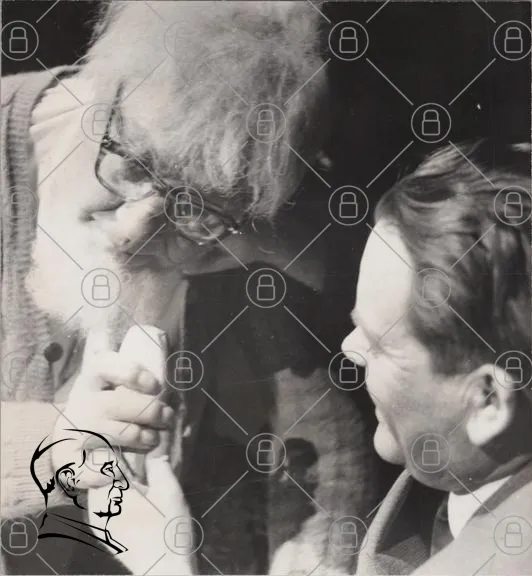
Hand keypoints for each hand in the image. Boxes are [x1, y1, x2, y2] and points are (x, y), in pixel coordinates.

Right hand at [52, 329, 173, 487]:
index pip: (104, 364)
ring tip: (154, 438)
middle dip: (151, 411)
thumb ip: (129, 367)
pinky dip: (105, 472)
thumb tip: (156, 335)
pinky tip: (119, 472)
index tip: (155, 384)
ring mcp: (72, 431)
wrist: (66, 437)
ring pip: (115, 434)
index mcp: (91, 379)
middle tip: (168, 416)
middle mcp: (80, 402)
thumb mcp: (110, 381)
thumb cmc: (102, 404)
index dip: (131, 372)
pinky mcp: (67, 460)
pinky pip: (87, 469)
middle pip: (118, 404)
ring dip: (142, 437)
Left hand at [90, 455, 195, 574]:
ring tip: (131, 472)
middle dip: (110, 461)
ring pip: (97, 489)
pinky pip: (101, 504)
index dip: (114, 444)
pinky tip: (130, 494)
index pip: (101, 458)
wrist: (163, 569)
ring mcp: (98, 521)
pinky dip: (111, 494)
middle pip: (95, 473)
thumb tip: (154, 451)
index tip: (128, 437)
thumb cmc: (167, 529)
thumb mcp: (169, 491)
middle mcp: (97, 506)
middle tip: (131, 453)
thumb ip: (159, 466)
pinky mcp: (104, 533)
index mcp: (111, 492)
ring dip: (110, 478)